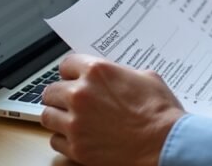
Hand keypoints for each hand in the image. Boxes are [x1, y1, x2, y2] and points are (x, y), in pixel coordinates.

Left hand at [41, 53, 183, 165]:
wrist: (164, 144)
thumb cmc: (160, 112)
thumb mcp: (146, 77)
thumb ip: (121, 73)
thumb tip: (114, 77)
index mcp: (97, 72)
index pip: (66, 64)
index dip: (72, 72)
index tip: (73, 79)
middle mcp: (81, 95)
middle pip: (51, 91)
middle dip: (61, 95)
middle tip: (71, 102)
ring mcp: (75, 123)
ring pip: (47, 115)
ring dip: (58, 116)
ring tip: (71, 119)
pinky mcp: (76, 148)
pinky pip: (55, 141)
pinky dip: (64, 139)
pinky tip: (78, 137)